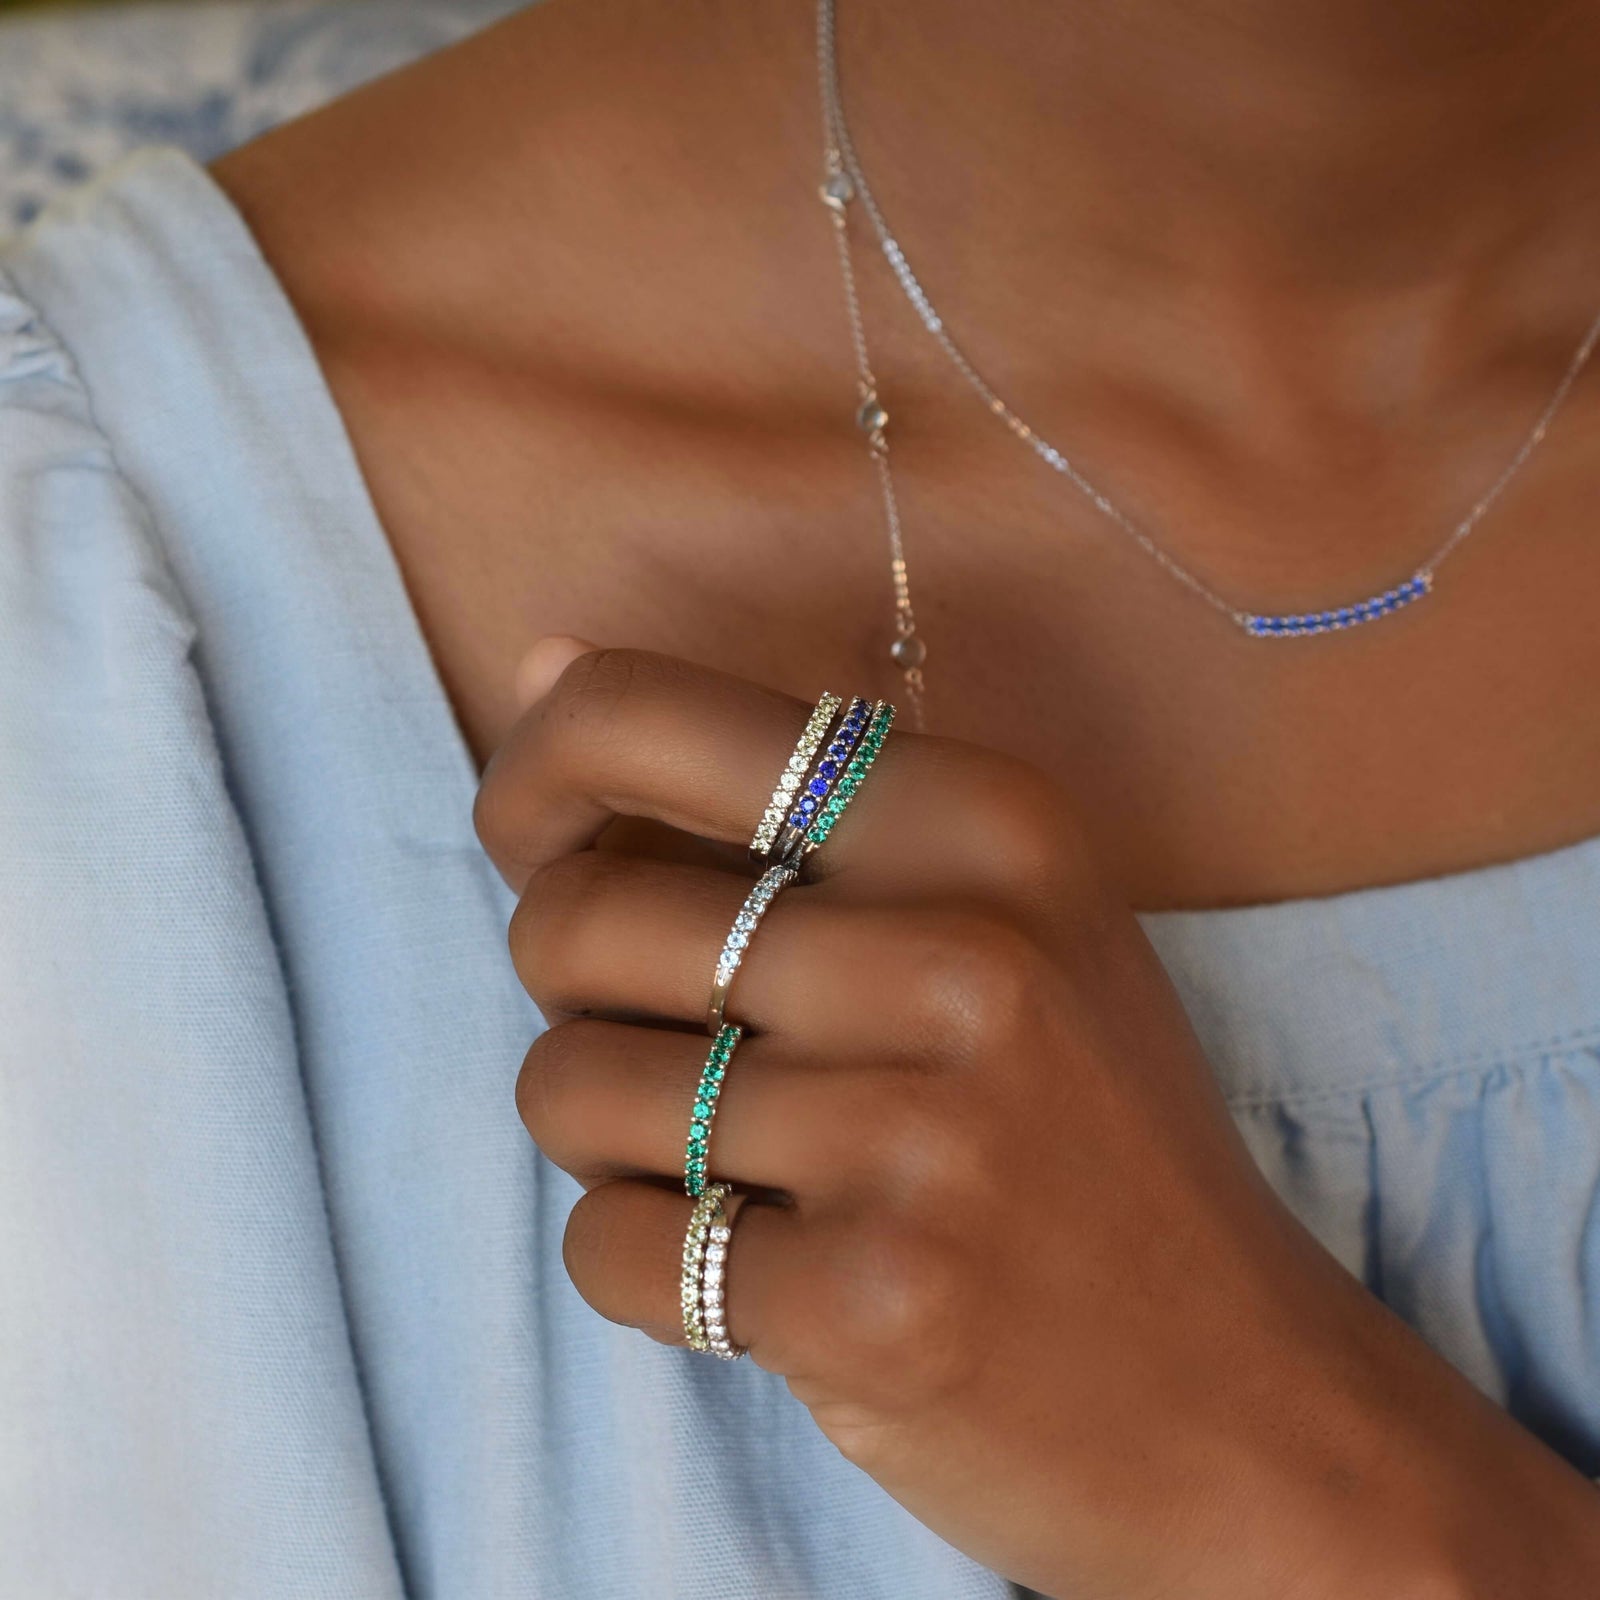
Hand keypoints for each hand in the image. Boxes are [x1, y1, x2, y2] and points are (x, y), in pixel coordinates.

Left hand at [475, 644, 1599, 1598]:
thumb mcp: (1000, 916)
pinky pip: (608, 1249)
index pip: (653, 725)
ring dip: (607, 1137)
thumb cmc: (1087, 1139)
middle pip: (578, 921)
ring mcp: (921, 1136)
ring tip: (731, 1162)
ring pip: (567, 1090)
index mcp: (989, 824)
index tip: (533, 839)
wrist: (1239, 1397)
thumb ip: (782, 791)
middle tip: (661, 1038)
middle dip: (567, 988)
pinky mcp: (874, 1301)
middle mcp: (964, 955)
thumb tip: (543, 664)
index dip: (537, 772)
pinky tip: (759, 1264)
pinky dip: (644, 1264)